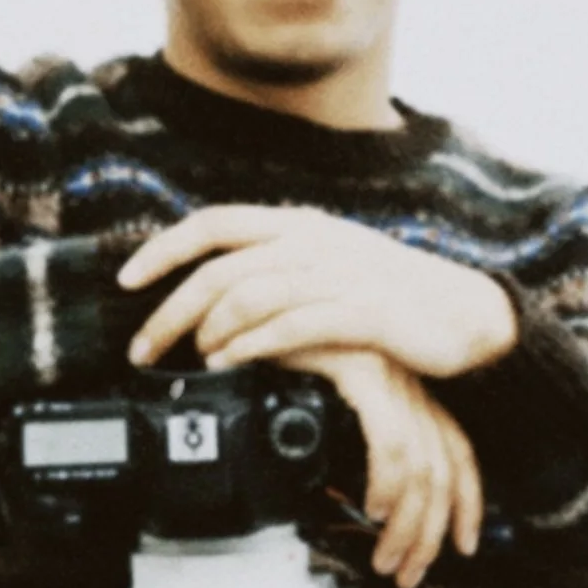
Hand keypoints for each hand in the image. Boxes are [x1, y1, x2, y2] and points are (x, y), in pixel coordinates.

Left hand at [119, 205, 518, 383]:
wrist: (463, 313)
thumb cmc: (389, 297)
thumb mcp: (327, 269)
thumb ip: (276, 274)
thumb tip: (214, 303)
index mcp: (297, 226)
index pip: (214, 224)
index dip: (163, 248)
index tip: (125, 279)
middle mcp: (311, 243)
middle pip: (219, 270)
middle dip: (169, 311)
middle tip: (142, 349)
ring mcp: (336, 275)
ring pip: (248, 297)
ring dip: (208, 331)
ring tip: (193, 360)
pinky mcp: (361, 313)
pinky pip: (292, 326)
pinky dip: (252, 346)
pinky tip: (231, 363)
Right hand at [285, 344, 483, 587]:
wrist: (244, 309)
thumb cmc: (273, 360)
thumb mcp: (321, 411)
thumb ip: (345, 446)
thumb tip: (352, 505)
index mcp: (404, 392)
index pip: (456, 453)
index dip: (468, 504)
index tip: (464, 545)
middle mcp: (405, 384)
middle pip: (442, 473)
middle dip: (428, 535)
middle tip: (405, 572)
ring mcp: (388, 376)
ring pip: (422, 468)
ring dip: (406, 526)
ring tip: (385, 558)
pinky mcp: (363, 370)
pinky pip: (390, 442)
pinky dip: (387, 484)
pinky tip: (374, 507)